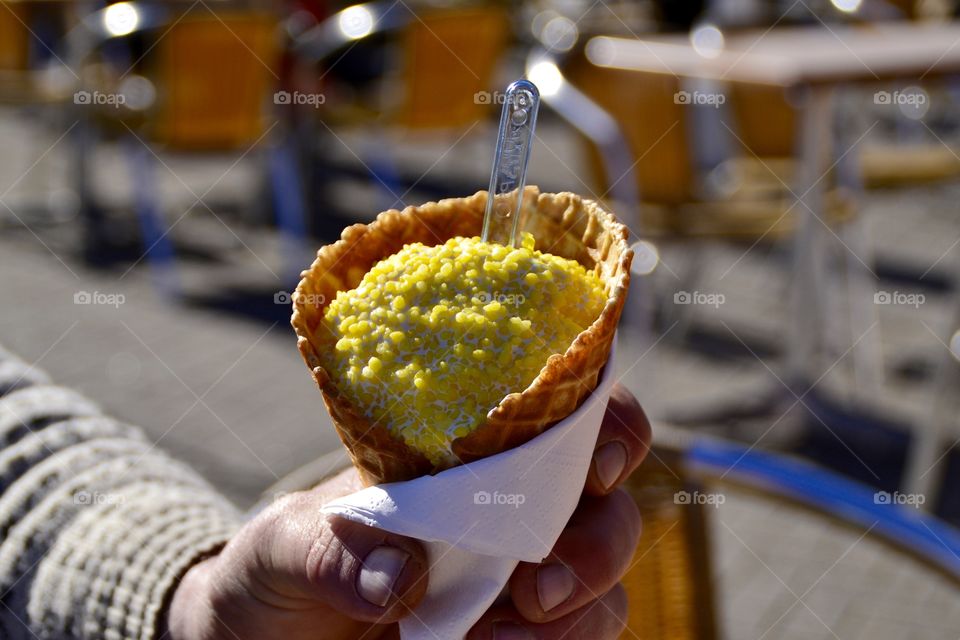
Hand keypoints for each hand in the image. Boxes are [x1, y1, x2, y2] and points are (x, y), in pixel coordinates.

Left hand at [165, 383, 651, 639]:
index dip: (608, 427)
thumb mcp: (286, 544)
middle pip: (609, 507)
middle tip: (536, 589)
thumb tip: (400, 579)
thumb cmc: (284, 566)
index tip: (598, 466)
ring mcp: (520, 581)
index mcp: (470, 456)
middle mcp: (513, 512)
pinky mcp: (520, 638)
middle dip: (598, 543)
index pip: (568, 417)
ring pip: (607, 585)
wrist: (265, 636)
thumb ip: (334, 548)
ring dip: (581, 612)